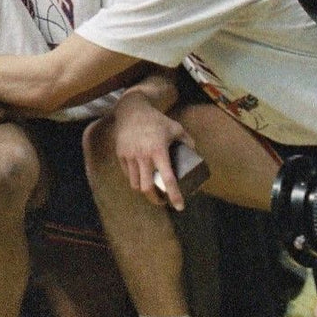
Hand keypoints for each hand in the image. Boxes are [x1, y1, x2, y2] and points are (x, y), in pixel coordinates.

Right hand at [110, 91, 196, 209]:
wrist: (132, 110)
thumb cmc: (156, 120)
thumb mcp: (176, 127)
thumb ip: (187, 141)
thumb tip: (196, 155)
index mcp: (159, 151)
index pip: (168, 179)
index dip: (175, 195)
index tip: (180, 207)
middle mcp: (143, 156)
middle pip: (147, 188)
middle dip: (156, 199)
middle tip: (163, 200)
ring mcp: (130, 156)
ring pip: (135, 184)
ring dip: (144, 191)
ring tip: (151, 191)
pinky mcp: (121, 155)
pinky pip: (127, 174)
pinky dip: (134, 180)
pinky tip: (141, 179)